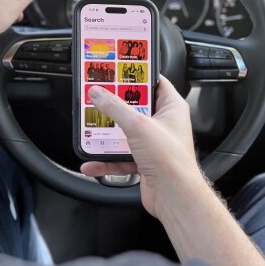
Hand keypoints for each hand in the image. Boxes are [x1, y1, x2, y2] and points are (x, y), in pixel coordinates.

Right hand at [80, 77, 205, 218]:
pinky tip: (92, 162)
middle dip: (115, 106)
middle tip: (97, 97)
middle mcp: (164, 123)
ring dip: (107, 134)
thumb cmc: (170, 159)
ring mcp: (154, 143)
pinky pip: (121, 157)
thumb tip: (99, 92)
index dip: (136, 75)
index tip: (118, 70)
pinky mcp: (145, 161)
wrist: (174, 196)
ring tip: (90, 129)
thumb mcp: (138, 126)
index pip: (154, 82)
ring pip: (126, 133)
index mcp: (171, 108)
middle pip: (135, 108)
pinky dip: (106, 160)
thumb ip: (115, 107)